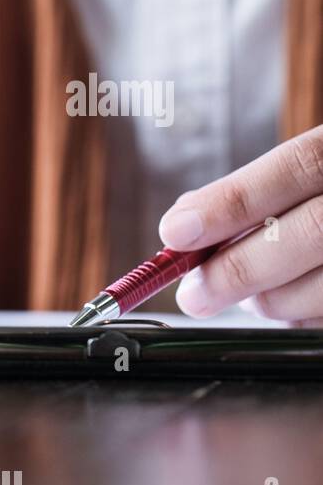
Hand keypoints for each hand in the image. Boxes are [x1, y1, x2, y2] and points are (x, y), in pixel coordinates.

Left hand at [159, 127, 322, 324]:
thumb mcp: (315, 170)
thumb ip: (258, 194)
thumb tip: (183, 225)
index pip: (298, 167)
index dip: (233, 202)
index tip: (175, 231)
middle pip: (313, 231)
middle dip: (241, 268)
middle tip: (195, 295)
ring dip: (274, 299)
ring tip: (254, 296)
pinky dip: (304, 317)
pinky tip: (293, 306)